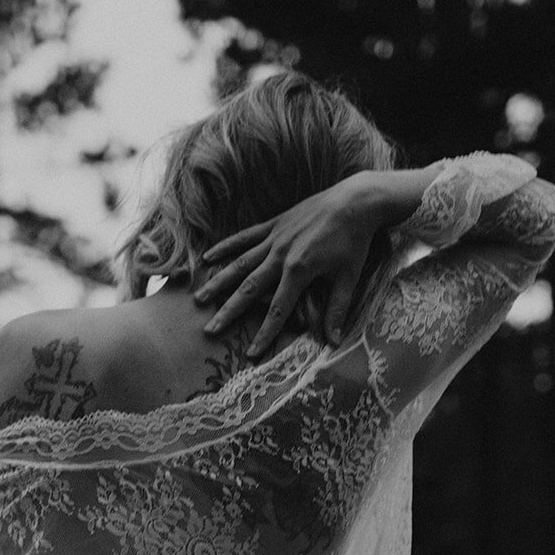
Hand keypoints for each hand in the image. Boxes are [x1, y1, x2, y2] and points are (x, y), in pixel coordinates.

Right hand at [194, 173, 382, 357]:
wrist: (355, 201)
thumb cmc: (355, 241)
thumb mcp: (348, 278)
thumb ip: (337, 310)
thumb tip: (334, 341)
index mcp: (299, 271)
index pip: (277, 310)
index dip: (264, 334)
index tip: (251, 354)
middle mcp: (281, 255)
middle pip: (249, 289)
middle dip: (229, 312)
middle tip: (210, 330)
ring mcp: (274, 238)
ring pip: (240, 263)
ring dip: (219, 281)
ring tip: (199, 298)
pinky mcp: (274, 224)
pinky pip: (245, 237)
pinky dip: (226, 246)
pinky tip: (208, 257)